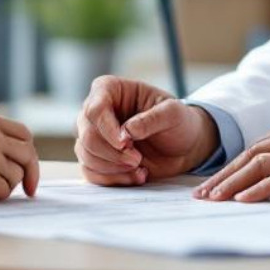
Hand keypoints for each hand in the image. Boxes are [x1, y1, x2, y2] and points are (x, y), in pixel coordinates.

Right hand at [75, 76, 218, 185]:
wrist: (183, 146)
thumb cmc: (177, 122)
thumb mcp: (173, 113)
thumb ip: (152, 119)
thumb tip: (127, 131)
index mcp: (110, 90)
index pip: (94, 109)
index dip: (107, 130)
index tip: (126, 143)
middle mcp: (97, 111)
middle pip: (87, 135)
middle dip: (112, 154)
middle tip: (137, 159)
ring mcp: (95, 135)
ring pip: (86, 156)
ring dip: (113, 168)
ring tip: (139, 168)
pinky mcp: (98, 158)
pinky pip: (91, 173)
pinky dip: (113, 179)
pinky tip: (136, 176)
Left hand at [193, 113, 269, 202]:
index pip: (255, 147)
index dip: (232, 166)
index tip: (214, 182)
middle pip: (250, 155)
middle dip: (223, 176)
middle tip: (203, 194)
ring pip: (258, 165)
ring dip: (232, 184)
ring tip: (214, 199)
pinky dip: (258, 190)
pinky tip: (242, 200)